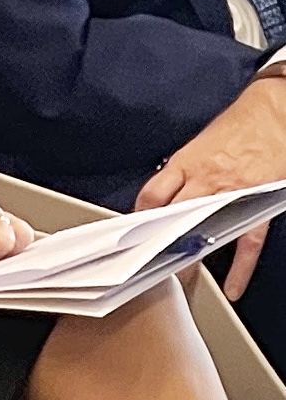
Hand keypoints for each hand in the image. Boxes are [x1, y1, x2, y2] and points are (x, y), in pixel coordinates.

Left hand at [137, 73, 285, 297]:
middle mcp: (204, 179)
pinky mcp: (257, 204)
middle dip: (158, 244)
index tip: (128, 238)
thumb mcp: (196, 146)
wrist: (271, 114)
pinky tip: (233, 285)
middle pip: (172, 218)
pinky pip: (247, 242)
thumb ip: (179, 172)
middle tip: (147, 268)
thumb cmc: (234, 128)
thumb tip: (160, 198)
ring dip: (191, 256)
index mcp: (184, 163)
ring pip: (205, 230)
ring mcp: (231, 193)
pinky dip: (240, 267)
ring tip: (181, 280)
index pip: (151, 196)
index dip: (137, 220)